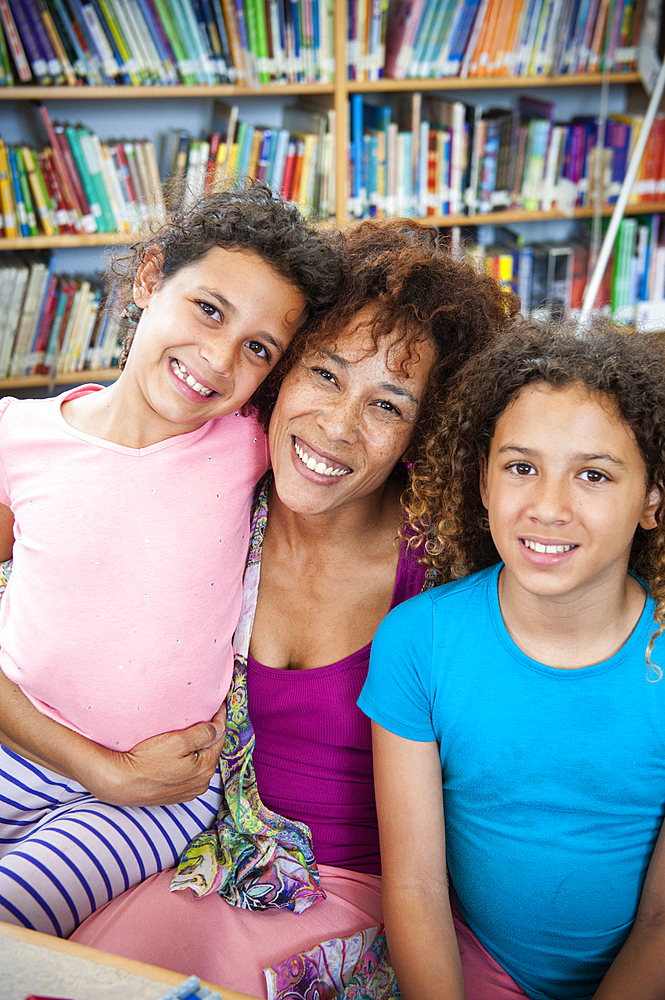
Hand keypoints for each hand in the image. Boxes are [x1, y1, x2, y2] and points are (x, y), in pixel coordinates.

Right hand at [84, 703, 226, 806]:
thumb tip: (218, 728)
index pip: (219, 737)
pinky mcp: (175, 793)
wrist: (120, 783)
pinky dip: (190, 760)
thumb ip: (203, 734)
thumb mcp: (177, 741)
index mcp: (205, 768)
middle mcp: (201, 783)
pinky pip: (189, 772)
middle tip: (209, 714)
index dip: (220, 718)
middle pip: (211, 750)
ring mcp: (188, 790)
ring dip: (200, 747)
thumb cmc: (146, 761)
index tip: (219, 704)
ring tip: (195, 731)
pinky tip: (182, 751)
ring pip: (201, 762)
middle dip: (211, 733)